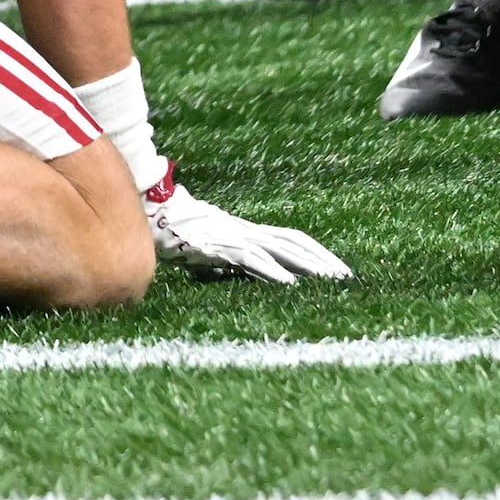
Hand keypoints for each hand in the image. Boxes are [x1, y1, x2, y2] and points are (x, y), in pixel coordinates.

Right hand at [146, 176, 352, 285]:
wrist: (152, 214)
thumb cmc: (178, 233)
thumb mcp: (211, 249)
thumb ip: (228, 258)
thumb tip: (238, 273)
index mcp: (248, 231)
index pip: (292, 239)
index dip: (316, 252)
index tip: (339, 271)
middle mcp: (247, 230)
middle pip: (294, 242)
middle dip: (322, 260)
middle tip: (347, 279)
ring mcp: (236, 235)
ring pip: (281, 248)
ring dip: (307, 265)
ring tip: (330, 281)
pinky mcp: (221, 244)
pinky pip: (253, 258)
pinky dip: (274, 271)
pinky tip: (290, 284)